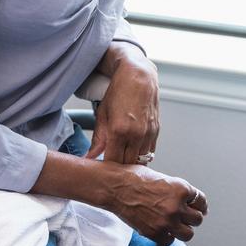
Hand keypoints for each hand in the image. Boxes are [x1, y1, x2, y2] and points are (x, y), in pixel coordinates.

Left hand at [87, 42, 159, 164]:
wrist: (139, 76)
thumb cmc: (118, 92)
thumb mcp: (103, 115)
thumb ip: (97, 139)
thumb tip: (89, 157)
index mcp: (119, 130)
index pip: (112, 162)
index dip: (105, 168)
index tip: (100, 169)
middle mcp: (136, 134)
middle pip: (127, 165)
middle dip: (118, 168)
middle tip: (110, 168)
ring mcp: (148, 133)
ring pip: (141, 161)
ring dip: (131, 164)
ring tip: (122, 162)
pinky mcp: (156, 131)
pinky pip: (150, 152)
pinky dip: (142, 156)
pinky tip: (133, 153)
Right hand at [107, 163, 207, 245]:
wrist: (116, 187)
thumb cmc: (136, 178)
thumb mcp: (165, 178)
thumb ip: (179, 191)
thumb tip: (192, 201)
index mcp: (181, 189)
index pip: (201, 201)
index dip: (200, 205)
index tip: (199, 208)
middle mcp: (177, 206)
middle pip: (198, 219)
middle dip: (193, 217)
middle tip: (187, 217)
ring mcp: (166, 221)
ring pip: (188, 234)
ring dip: (184, 229)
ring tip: (177, 225)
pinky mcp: (155, 232)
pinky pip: (170, 241)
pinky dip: (168, 236)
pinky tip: (163, 229)